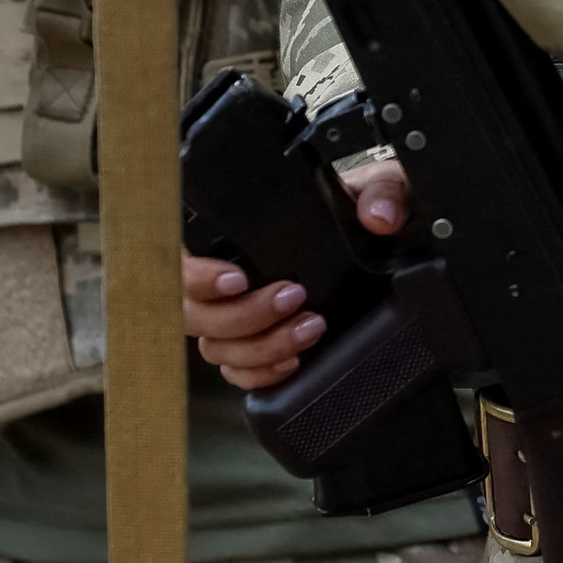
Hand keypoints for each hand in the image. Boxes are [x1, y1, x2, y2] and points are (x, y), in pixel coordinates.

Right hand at [185, 160, 412, 388]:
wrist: (381, 237)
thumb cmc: (362, 208)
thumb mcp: (377, 188)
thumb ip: (382, 193)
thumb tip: (379, 216)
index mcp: (229, 228)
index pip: (180, 256)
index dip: (196, 276)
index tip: (236, 279)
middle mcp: (221, 274)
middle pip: (194, 313)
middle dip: (242, 315)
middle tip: (291, 298)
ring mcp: (233, 313)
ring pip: (216, 347)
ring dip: (260, 347)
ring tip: (309, 328)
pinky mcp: (253, 343)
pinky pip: (236, 371)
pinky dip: (261, 374)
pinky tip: (293, 360)